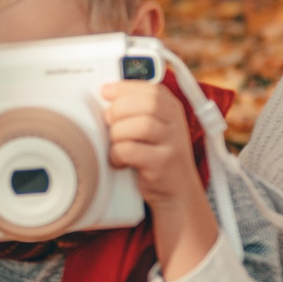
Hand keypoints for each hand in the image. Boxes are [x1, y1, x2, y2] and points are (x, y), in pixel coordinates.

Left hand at [101, 81, 215, 278]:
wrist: (176, 193)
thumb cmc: (156, 156)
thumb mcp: (153, 128)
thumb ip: (136, 110)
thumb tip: (106, 94)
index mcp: (172, 108)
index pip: (149, 89)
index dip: (124, 89)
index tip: (106, 93)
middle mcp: (175, 123)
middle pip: (143, 104)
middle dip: (118, 111)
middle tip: (110, 124)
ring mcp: (172, 143)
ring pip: (137, 126)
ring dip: (118, 135)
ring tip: (116, 145)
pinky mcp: (163, 163)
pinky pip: (130, 150)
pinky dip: (118, 155)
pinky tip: (119, 161)